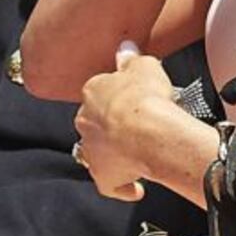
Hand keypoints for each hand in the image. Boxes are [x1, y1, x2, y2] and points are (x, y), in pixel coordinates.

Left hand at [74, 46, 178, 201]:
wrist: (149, 132)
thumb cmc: (147, 98)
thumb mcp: (144, 65)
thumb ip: (133, 58)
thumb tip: (126, 48)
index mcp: (93, 92)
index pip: (99, 91)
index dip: (117, 96)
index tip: (131, 98)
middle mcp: (85, 122)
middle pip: (94, 122)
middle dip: (111, 124)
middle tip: (136, 124)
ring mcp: (92, 151)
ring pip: (98, 152)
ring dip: (113, 152)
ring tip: (136, 153)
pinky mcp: (104, 177)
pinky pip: (111, 185)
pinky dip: (122, 187)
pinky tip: (136, 187)